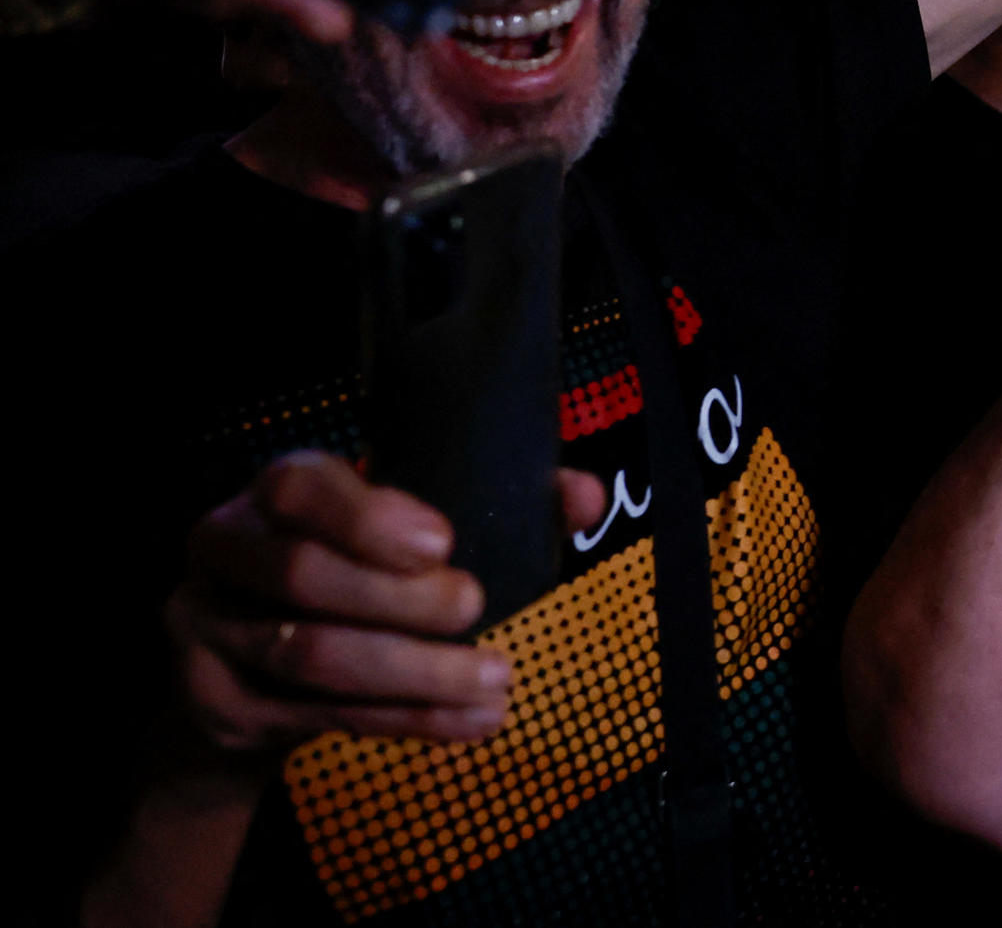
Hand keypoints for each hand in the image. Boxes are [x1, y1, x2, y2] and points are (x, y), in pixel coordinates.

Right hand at [166, 451, 606, 756]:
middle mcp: (227, 550)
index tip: (443, 543)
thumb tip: (584, 497)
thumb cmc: (359, 574)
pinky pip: (315, 716)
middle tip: (476, 608)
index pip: (301, 488)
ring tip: (494, 679)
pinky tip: (469, 723)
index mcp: (275, 491)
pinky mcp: (218, 702)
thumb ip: (501, 501)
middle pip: (302, 576)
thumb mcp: (410, 528)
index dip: (369, 518)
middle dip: (399, 600)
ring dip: (412, 674)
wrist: (257, 670)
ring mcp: (208, 628)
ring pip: (309, 656)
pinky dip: (404, 721)